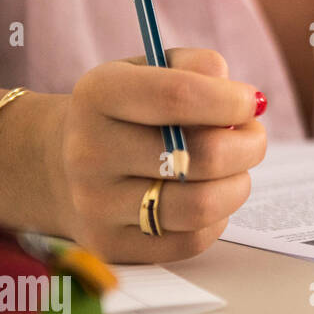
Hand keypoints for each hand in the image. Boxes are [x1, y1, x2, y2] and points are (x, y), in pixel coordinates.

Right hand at [42, 48, 266, 262]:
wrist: (61, 165)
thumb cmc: (127, 112)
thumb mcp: (149, 72)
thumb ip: (196, 68)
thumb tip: (237, 93)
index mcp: (99, 94)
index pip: (178, 95)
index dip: (230, 101)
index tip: (251, 103)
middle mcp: (89, 151)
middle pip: (201, 156)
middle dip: (248, 145)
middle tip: (252, 138)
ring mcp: (96, 205)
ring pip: (201, 205)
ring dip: (238, 185)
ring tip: (235, 170)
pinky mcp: (111, 246)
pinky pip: (192, 240)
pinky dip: (216, 218)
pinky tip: (205, 196)